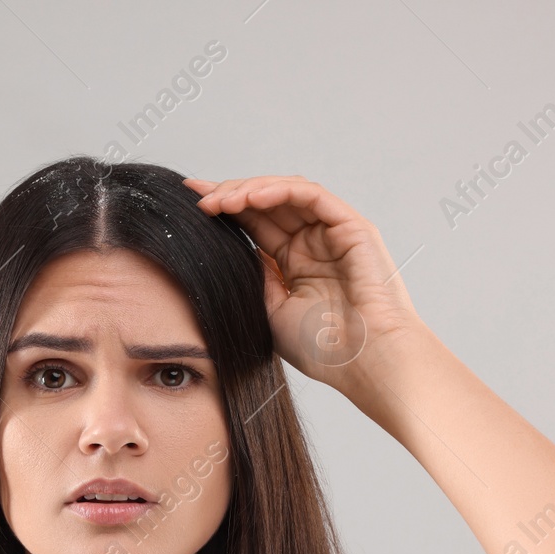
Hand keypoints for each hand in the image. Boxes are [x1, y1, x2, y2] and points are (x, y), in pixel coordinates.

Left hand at [183, 174, 426, 396]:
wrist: (364, 362)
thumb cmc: (325, 350)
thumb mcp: (271, 312)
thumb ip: (256, 278)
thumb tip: (235, 250)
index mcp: (296, 264)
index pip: (256, 226)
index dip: (225, 212)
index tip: (190, 207)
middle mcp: (314, 244)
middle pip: (267, 204)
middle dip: (230, 195)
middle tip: (196, 197)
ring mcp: (333, 233)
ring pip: (286, 193)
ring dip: (249, 190)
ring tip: (219, 200)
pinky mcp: (351, 226)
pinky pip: (310, 195)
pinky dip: (278, 190)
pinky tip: (249, 198)